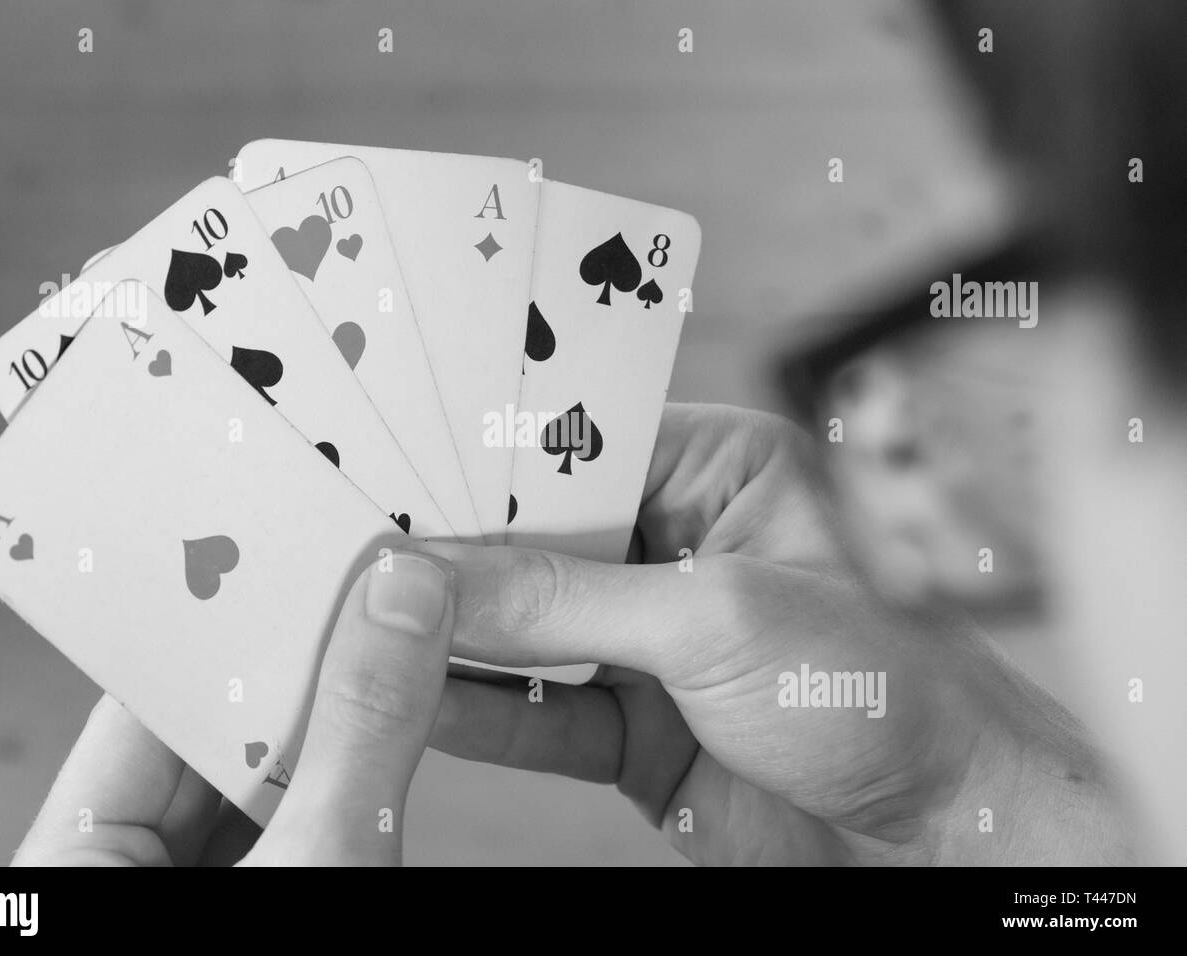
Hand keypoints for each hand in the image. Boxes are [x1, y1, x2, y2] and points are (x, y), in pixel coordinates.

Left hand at [13, 552, 452, 865]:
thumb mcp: (321, 864)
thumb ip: (360, 734)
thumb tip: (401, 602)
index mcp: (78, 864)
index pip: (143, 708)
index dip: (221, 628)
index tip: (284, 556)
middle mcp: (127, 873)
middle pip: (214, 740)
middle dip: (296, 672)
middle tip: (358, 584)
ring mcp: (203, 888)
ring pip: (267, 782)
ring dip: (334, 723)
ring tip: (388, 637)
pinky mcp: (272, 892)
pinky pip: (302, 819)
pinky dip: (350, 776)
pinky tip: (395, 719)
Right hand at [423, 403, 1131, 864]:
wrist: (942, 832)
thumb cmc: (887, 689)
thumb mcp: (717, 620)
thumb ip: (567, 601)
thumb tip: (442, 578)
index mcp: (719, 473)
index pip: (574, 448)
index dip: (485, 463)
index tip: (394, 468)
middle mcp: (678, 547)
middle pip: (536, 541)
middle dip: (452, 552)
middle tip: (354, 546)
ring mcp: (651, 642)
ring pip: (527, 629)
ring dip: (452, 634)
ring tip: (361, 621)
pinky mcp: (636, 727)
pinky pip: (538, 714)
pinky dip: (478, 713)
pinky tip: (415, 699)